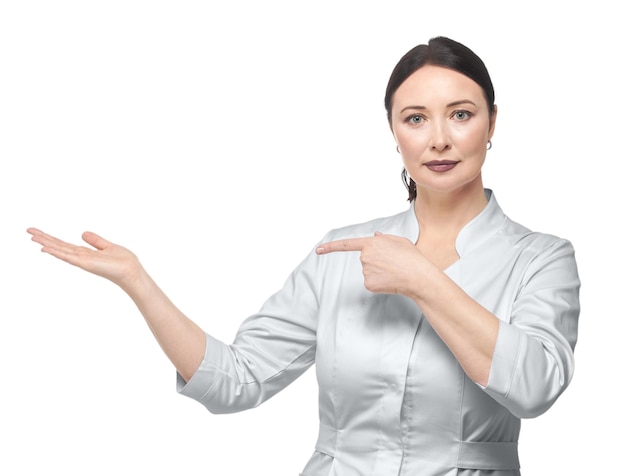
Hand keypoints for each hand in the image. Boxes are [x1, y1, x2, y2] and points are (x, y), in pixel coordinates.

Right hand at [27, 228, 142, 290]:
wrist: (132, 271)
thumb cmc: (123, 262)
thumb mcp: (108, 246)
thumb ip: (95, 241)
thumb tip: (82, 233)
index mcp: (86, 254)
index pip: (65, 245)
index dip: (52, 238)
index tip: (38, 232)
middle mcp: (81, 257)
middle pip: (59, 246)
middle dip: (44, 238)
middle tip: (28, 230)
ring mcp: (82, 261)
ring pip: (60, 250)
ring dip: (46, 243)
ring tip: (32, 236)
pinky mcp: (86, 264)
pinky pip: (68, 257)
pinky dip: (56, 252)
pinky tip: (44, 248)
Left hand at [316, 232, 424, 295]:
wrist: (418, 276)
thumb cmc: (411, 257)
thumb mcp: (399, 241)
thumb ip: (384, 239)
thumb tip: (375, 236)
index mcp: (371, 244)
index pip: (346, 245)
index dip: (330, 247)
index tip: (318, 250)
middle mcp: (365, 257)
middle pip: (365, 260)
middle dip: (376, 261)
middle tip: (393, 263)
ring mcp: (365, 271)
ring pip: (369, 272)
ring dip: (379, 272)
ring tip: (394, 271)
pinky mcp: (368, 284)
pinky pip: (371, 283)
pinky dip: (380, 283)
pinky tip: (390, 280)